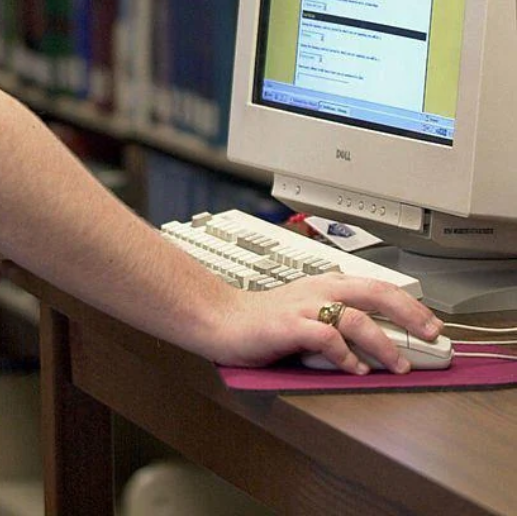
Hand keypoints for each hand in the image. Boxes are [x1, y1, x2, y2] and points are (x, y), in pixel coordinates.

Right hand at [214, 276, 443, 373]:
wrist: (221, 318)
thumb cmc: (265, 321)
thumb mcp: (309, 314)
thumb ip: (339, 322)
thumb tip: (380, 344)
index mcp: (327, 284)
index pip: (378, 286)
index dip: (409, 303)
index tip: (431, 323)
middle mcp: (320, 289)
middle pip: (375, 292)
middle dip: (409, 313)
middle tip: (432, 335)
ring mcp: (304, 306)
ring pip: (355, 317)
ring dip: (382, 343)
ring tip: (398, 365)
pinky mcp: (288, 325)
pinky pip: (325, 337)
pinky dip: (345, 354)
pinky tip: (355, 369)